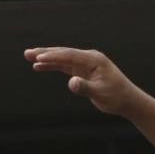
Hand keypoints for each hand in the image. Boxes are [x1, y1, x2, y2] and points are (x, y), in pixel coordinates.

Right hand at [24, 45, 145, 116]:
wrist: (127, 100)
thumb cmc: (116, 96)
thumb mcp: (100, 93)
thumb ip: (85, 87)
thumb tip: (71, 82)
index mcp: (94, 59)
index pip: (70, 55)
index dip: (53, 56)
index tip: (38, 58)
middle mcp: (89, 58)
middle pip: (63, 53)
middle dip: (45, 53)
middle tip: (27, 53)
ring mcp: (85, 63)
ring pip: (62, 58)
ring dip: (46, 58)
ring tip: (29, 57)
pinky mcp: (82, 70)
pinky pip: (64, 66)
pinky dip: (52, 66)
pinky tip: (39, 67)